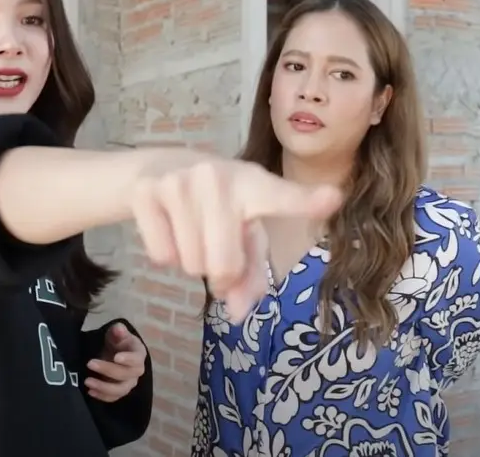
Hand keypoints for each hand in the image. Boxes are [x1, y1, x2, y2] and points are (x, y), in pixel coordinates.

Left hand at [84, 323, 146, 401]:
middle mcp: (137, 371)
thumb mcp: (117, 332)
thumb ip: (118, 331)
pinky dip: (102, 396)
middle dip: (107, 370)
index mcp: (138, 354)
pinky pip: (113, 398)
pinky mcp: (119, 391)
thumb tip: (118, 329)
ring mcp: (129, 383)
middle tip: (89, 363)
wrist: (116, 352)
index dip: (128, 359)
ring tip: (88, 381)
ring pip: (120, 390)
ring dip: (104, 387)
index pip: (136, 358)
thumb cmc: (118, 341)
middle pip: (126, 375)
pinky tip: (90, 391)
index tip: (116, 357)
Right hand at [129, 159, 341, 321]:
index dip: (307, 201)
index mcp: (253, 185)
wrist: (160, 167)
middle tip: (216, 252)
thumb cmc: (217, 206)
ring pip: (190, 264)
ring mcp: (179, 182)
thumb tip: (238, 313)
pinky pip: (162, 256)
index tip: (332, 198)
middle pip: (222, 267)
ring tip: (191, 231)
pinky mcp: (147, 192)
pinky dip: (165, 255)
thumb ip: (251, 273)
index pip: (282, 197)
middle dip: (219, 276)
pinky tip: (168, 227)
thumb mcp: (242, 231)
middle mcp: (217, 177)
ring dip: (191, 262)